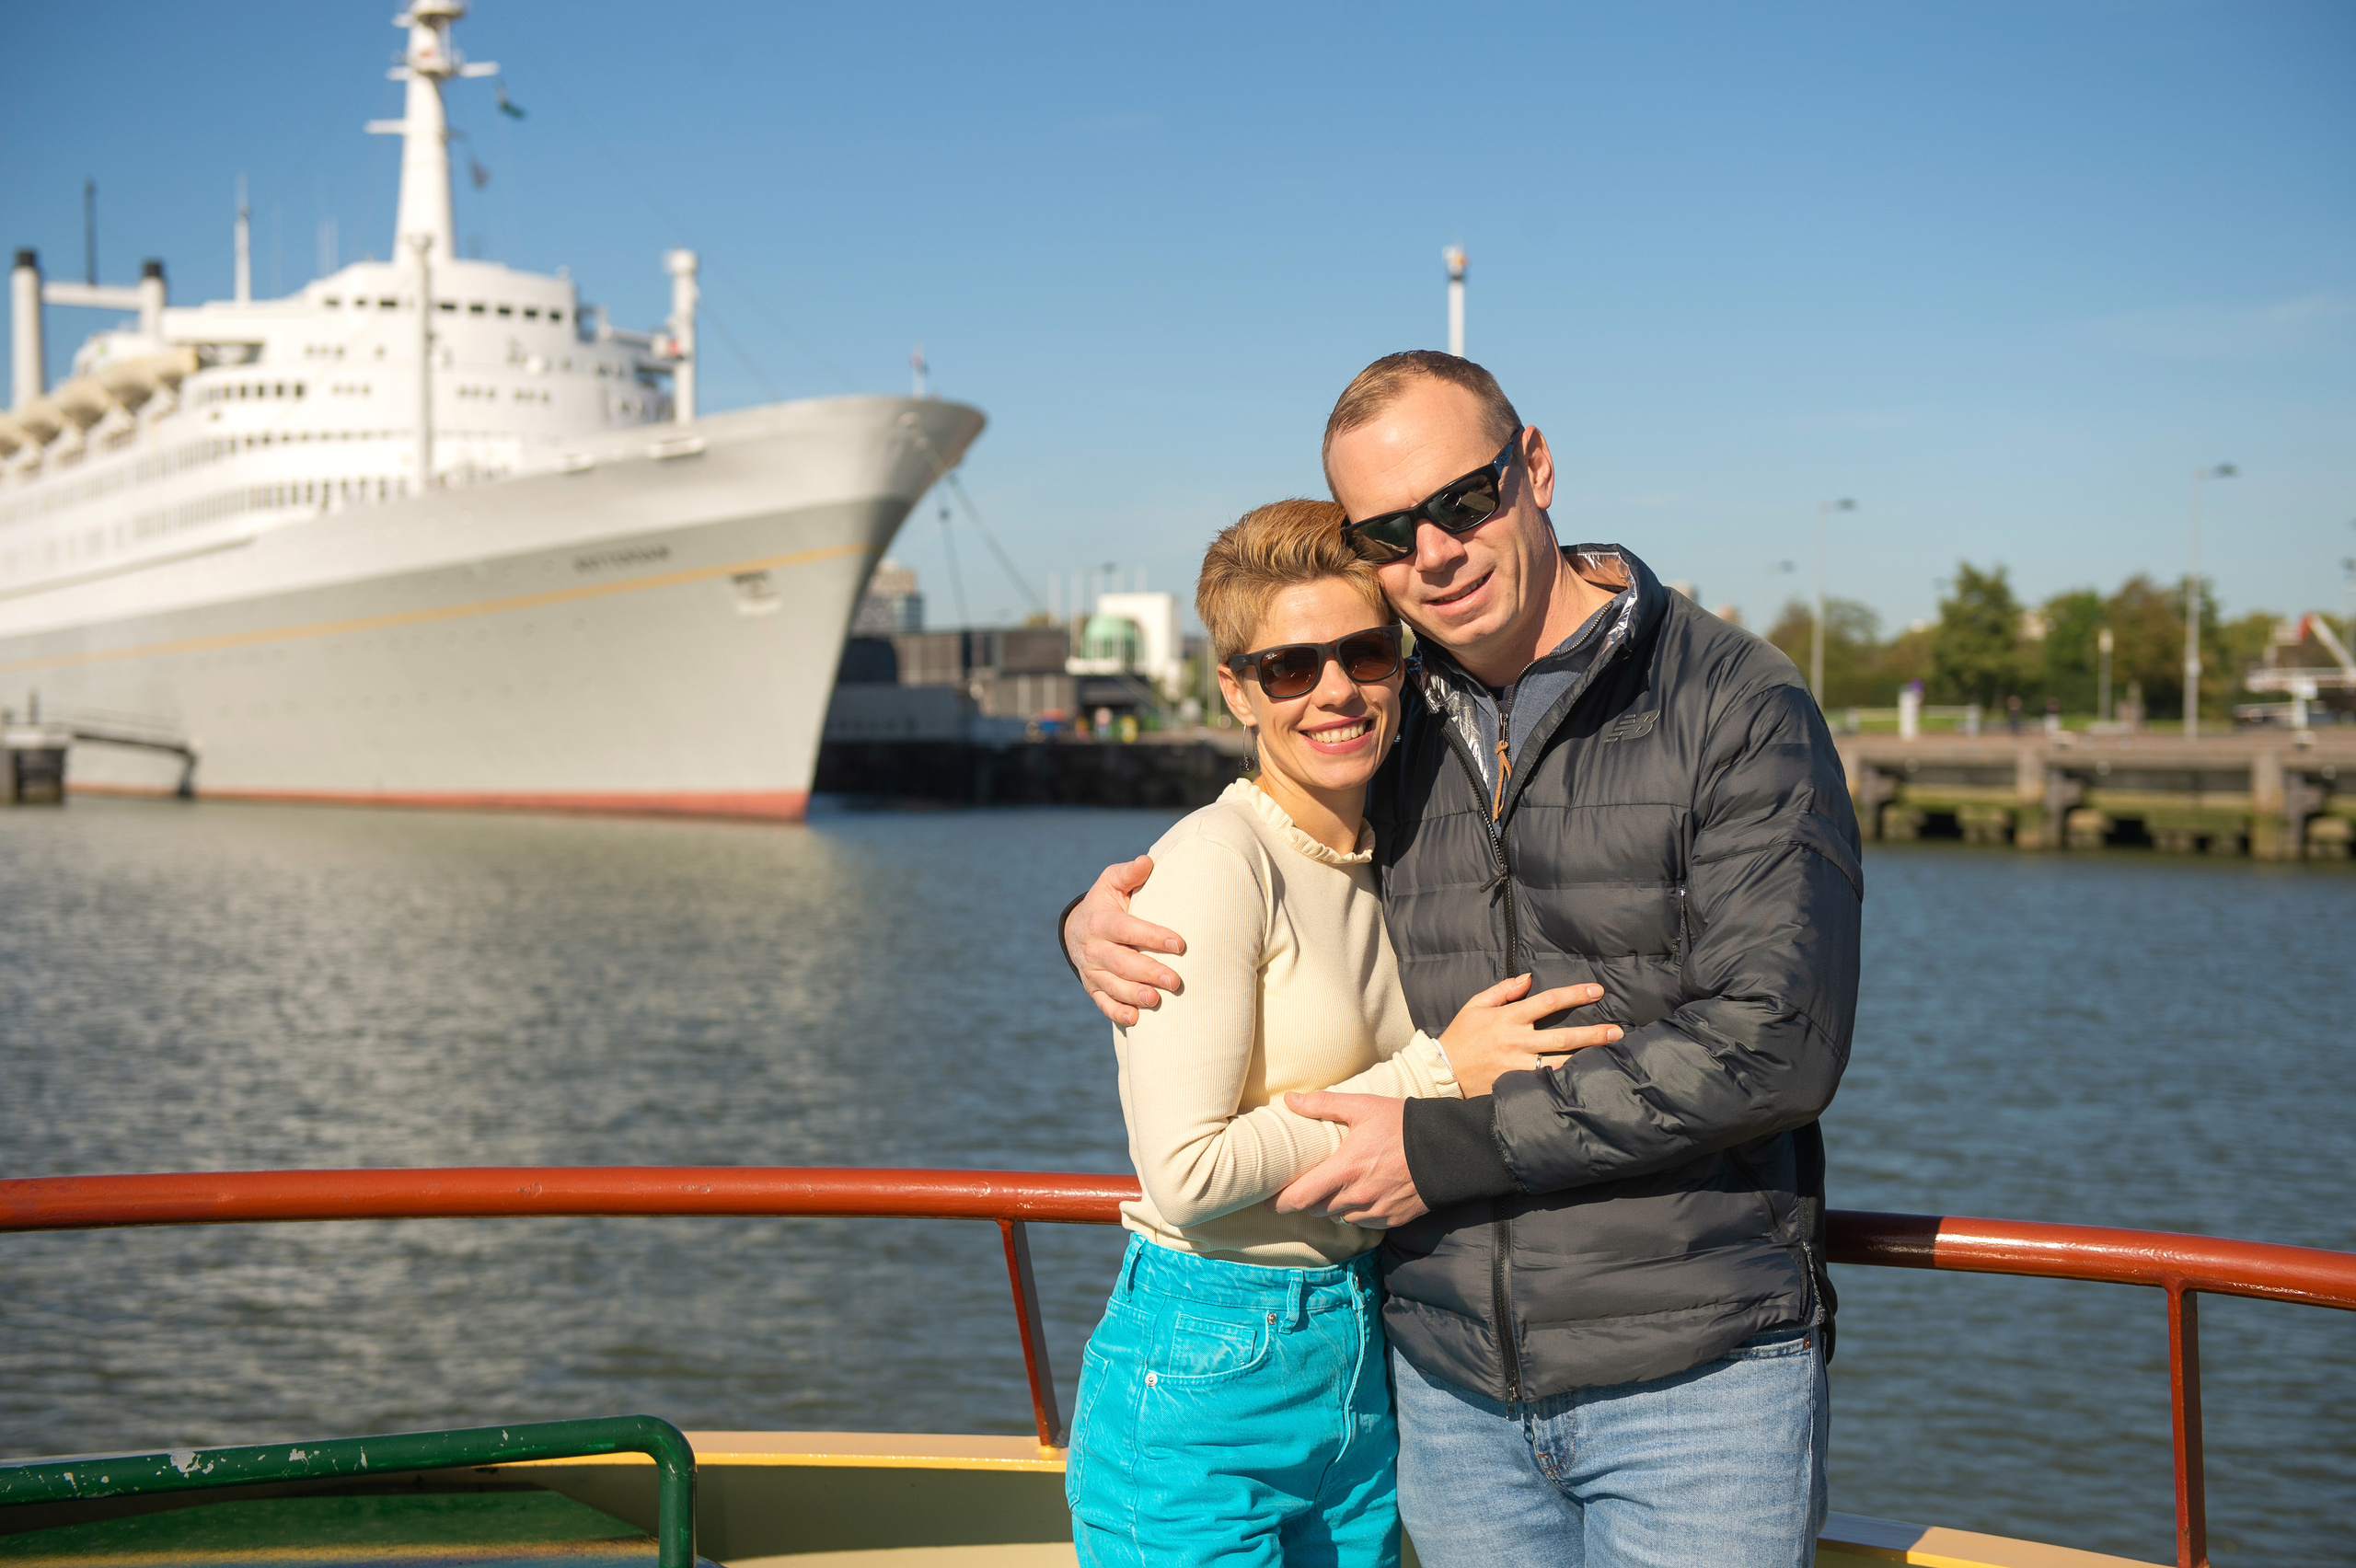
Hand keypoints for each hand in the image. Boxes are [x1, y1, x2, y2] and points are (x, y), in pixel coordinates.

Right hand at [1063, 855, 1185, 1026]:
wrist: (1077, 927)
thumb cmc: (1106, 902)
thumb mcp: (1112, 882)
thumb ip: (1129, 874)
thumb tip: (1147, 861)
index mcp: (1101, 921)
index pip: (1127, 929)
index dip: (1152, 937)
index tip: (1180, 945)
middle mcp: (1094, 948)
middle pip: (1122, 962)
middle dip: (1148, 972)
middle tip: (1175, 981)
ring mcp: (1092, 970)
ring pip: (1113, 986)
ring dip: (1134, 994)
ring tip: (1156, 1000)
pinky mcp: (1093, 987)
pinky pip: (1103, 1003)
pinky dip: (1117, 1012)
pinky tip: (1136, 1019)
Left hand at [1273, 1092, 1426, 1227]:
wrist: (1447, 1148)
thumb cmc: (1402, 1124)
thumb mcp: (1362, 1107)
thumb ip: (1323, 1104)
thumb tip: (1290, 1100)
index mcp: (1345, 1170)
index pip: (1300, 1198)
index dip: (1280, 1203)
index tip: (1270, 1200)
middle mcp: (1357, 1196)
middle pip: (1317, 1209)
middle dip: (1309, 1199)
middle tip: (1307, 1185)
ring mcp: (1376, 1211)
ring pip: (1340, 1217)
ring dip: (1334, 1206)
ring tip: (1339, 1186)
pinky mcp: (1393, 1219)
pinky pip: (1365, 1222)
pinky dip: (1358, 1212)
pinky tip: (1364, 1193)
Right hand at [1440, 975, 1621, 1095]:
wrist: (1442, 1071)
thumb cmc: (1460, 1036)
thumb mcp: (1476, 1005)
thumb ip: (1503, 990)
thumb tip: (1529, 978)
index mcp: (1509, 1018)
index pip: (1548, 1001)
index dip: (1575, 995)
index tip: (1597, 991)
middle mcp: (1518, 1041)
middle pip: (1563, 1036)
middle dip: (1593, 1033)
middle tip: (1617, 1031)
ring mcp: (1518, 1066)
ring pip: (1560, 1063)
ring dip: (1586, 1058)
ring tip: (1611, 1054)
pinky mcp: (1516, 1084)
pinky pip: (1547, 1083)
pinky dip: (1566, 1080)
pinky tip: (1586, 1078)